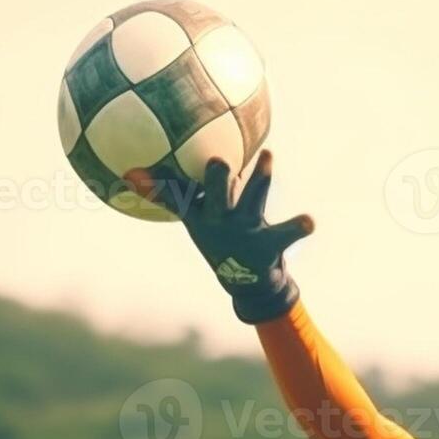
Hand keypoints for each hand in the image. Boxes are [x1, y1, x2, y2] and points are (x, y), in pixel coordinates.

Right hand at [127, 149, 314, 323]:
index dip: (163, 187)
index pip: (179, 199)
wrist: (245, 281)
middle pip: (217, 196)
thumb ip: (168, 191)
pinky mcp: (269, 243)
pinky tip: (309, 222)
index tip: (140, 172)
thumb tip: (129, 173)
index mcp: (201, 217)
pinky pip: (286, 232)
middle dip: (217, 180)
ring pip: (251, 201)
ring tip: (268, 156)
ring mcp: (246, 231)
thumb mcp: (192, 217)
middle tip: (217, 161)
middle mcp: (222, 222)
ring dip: (259, 180)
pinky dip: (298, 228)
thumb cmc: (218, 237)